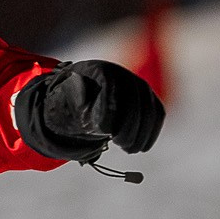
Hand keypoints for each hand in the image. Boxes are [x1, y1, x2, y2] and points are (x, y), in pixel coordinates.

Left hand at [14, 61, 165, 163]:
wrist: (83, 96)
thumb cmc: (69, 103)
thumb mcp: (63, 105)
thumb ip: (70, 110)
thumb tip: (74, 121)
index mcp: (96, 70)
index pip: (111, 87)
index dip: (110, 110)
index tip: (105, 131)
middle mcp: (120, 72)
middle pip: (134, 97)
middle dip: (129, 124)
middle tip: (121, 145)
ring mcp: (136, 83)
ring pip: (148, 105)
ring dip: (142, 130)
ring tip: (129, 148)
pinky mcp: (146, 97)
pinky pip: (156, 112)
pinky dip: (151, 130)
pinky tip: (141, 146)